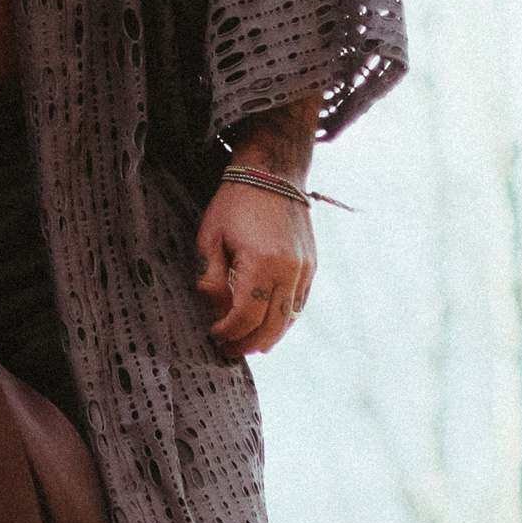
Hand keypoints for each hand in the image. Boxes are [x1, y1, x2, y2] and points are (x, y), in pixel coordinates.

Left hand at [194, 182, 315, 357]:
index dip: (228, 334)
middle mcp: (289, 270)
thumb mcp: (210, 239)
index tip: (213, 335)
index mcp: (262, 263)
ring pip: (287, 321)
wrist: (273, 173)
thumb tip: (218, 314)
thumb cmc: (235, 204)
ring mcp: (304, 269)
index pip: (245, 318)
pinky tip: (265, 328)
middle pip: (269, 326)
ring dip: (266, 338)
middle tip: (227, 350)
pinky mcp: (311, 267)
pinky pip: (298, 306)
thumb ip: (212, 282)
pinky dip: (282, 322)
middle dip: (245, 344)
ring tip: (245, 344)